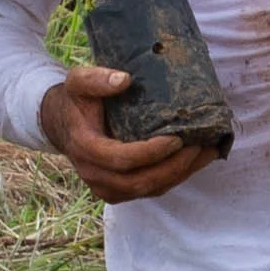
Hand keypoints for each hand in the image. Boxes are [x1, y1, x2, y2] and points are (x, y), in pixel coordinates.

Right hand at [39, 63, 211, 202]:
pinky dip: (175, 177)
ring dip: (181, 173)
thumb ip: (96, 79)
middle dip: (175, 166)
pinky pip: (150, 190)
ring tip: (208, 152)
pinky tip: (196, 160)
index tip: (177, 137)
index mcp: (85, 148)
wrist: (61, 124)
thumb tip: (124, 80)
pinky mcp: (119, 192)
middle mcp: (95, 175)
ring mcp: (107, 188)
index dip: (151, 152)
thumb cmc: (74, 100)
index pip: (122, 159)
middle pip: (141, 181)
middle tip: (201, 146)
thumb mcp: (77, 82)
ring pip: (149, 189)